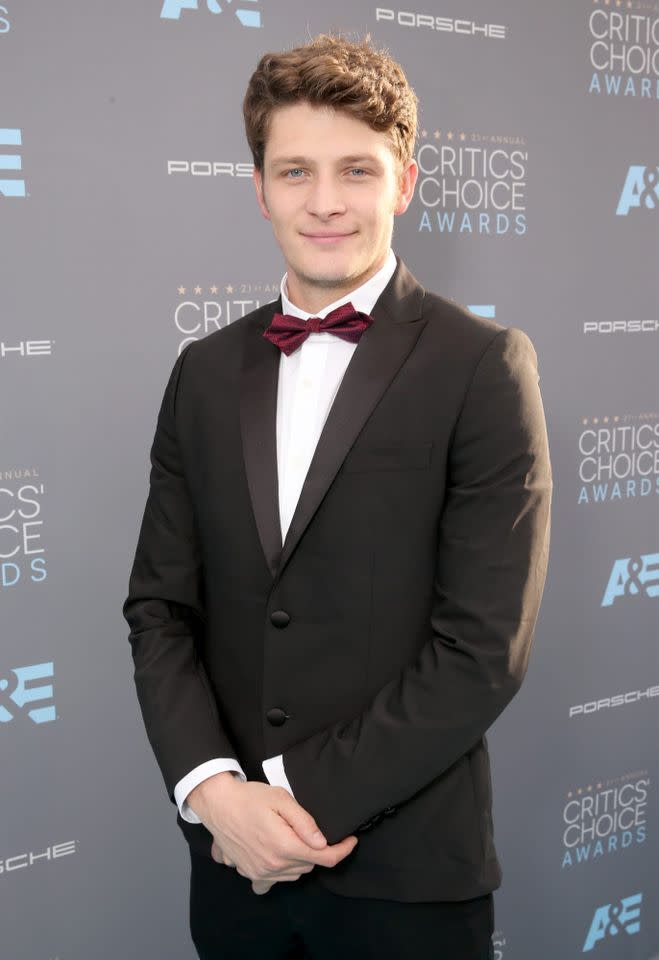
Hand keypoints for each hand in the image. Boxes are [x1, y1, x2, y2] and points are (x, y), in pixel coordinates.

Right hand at [187, 773, 357, 894]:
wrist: (218, 804)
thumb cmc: (250, 797)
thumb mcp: (281, 799)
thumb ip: (304, 821)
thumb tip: (322, 841)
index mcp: (284, 846)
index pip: (324, 858)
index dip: (342, 850)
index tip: (350, 840)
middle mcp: (273, 865)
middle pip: (310, 865)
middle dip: (317, 850)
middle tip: (310, 830)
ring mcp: (260, 872)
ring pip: (294, 874)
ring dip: (300, 860)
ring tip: (293, 838)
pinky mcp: (249, 874)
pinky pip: (273, 883)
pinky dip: (281, 873)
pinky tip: (278, 859)